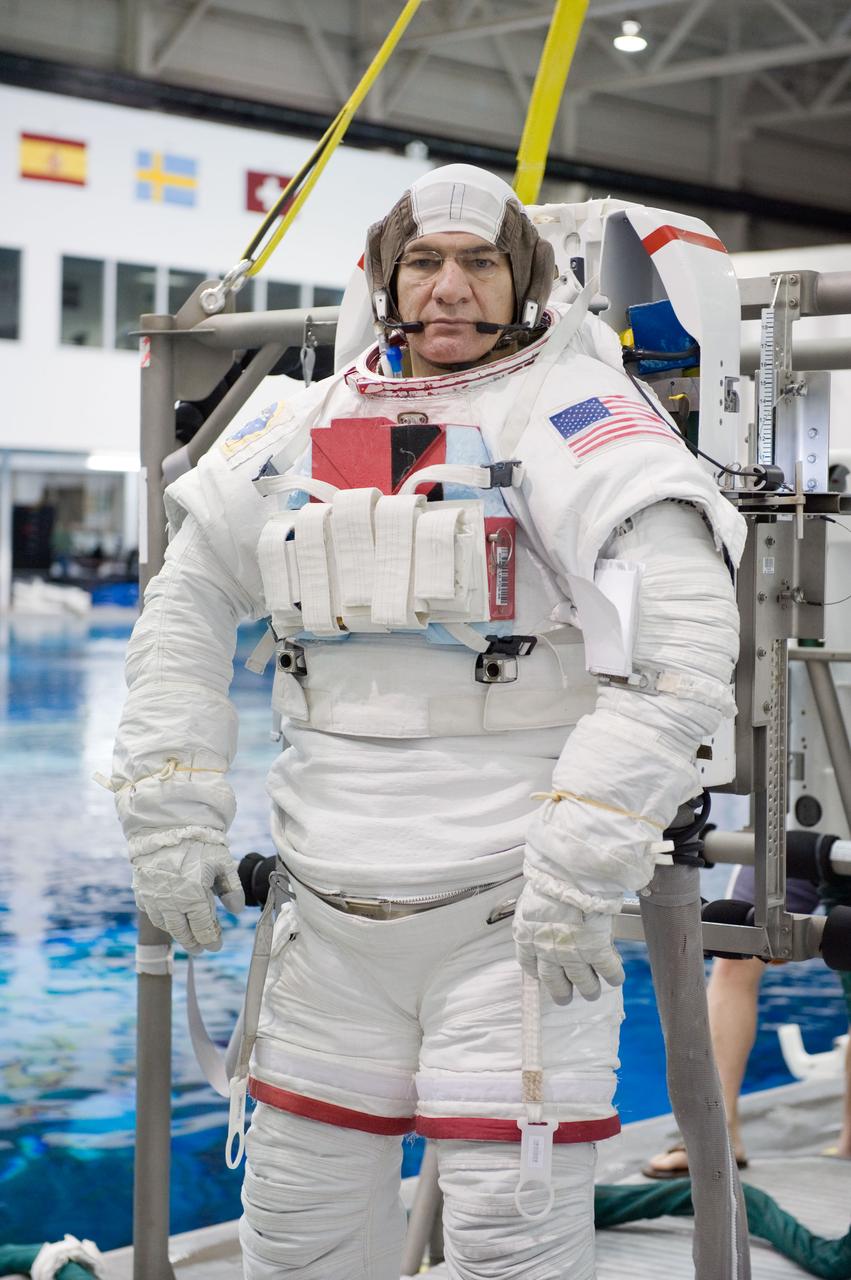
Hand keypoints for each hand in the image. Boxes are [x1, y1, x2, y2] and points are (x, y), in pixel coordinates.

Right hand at [131, 839, 244, 953]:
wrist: (165, 826)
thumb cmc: (198, 842)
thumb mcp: (223, 862)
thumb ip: (232, 888)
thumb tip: (236, 910)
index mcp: (193, 896)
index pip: (203, 928)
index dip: (211, 940)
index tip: (216, 946)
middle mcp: (171, 902)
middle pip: (182, 932)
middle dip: (193, 943)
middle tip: (201, 948)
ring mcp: (154, 898)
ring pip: (166, 925)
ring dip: (177, 933)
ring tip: (186, 936)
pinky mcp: (142, 891)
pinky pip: (151, 913)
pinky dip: (162, 919)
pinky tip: (169, 918)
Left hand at [512, 884, 623, 1005]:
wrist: (567, 873)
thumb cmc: (549, 877)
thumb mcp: (533, 898)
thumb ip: (538, 914)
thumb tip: (545, 913)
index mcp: (527, 936)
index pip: (529, 964)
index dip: (539, 973)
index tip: (543, 976)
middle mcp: (546, 950)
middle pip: (554, 982)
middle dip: (561, 992)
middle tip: (565, 998)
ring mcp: (572, 953)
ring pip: (582, 982)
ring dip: (589, 989)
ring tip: (592, 993)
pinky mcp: (595, 950)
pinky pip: (608, 970)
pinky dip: (613, 976)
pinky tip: (616, 977)